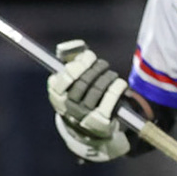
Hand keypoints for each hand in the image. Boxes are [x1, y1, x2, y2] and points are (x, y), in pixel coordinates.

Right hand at [47, 40, 133, 161]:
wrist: (88, 129)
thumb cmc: (80, 96)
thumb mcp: (70, 80)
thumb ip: (71, 60)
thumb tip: (78, 46)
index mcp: (56, 94)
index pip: (67, 75)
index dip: (81, 63)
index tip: (89, 57)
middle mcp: (67, 106)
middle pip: (84, 81)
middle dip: (96, 68)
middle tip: (102, 64)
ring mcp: (83, 115)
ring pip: (98, 89)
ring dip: (107, 77)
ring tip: (111, 74)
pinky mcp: (99, 122)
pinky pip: (110, 100)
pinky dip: (116, 88)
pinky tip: (120, 84)